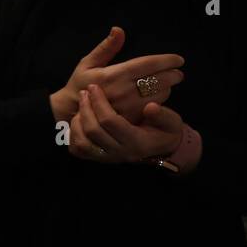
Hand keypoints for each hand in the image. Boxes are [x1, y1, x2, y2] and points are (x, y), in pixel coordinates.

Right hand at [50, 27, 183, 123]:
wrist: (72, 111)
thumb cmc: (80, 84)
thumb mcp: (88, 62)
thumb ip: (106, 47)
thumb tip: (118, 30)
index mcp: (113, 75)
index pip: (147, 64)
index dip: (166, 60)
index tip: (178, 59)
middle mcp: (122, 91)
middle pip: (158, 80)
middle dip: (172, 74)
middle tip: (177, 72)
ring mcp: (127, 107)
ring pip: (159, 95)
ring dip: (167, 87)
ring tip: (168, 82)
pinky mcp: (130, 119)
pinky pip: (153, 108)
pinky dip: (160, 100)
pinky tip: (158, 95)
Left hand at [67, 84, 183, 164]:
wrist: (161, 148)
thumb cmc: (165, 131)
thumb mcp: (172, 122)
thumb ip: (162, 115)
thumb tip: (150, 106)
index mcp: (136, 142)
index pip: (110, 121)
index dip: (100, 102)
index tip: (94, 87)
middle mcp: (119, 152)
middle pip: (93, 131)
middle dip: (86, 108)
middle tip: (84, 92)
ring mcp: (107, 158)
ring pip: (82, 142)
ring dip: (78, 121)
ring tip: (81, 105)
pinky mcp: (99, 159)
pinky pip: (79, 150)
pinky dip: (74, 134)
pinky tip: (79, 119)